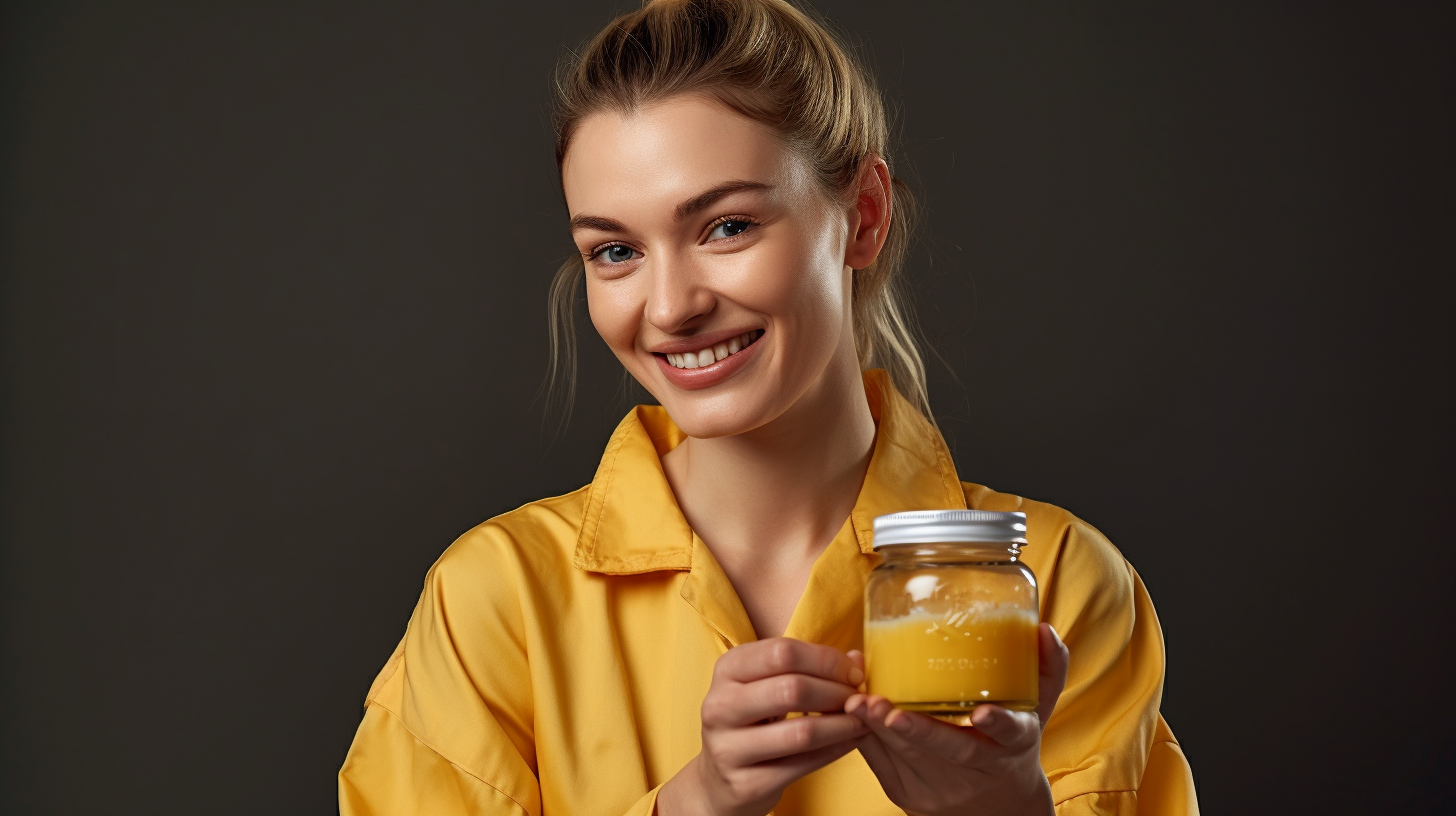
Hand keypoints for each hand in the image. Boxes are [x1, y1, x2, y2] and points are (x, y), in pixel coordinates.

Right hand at [657, 637, 869, 815]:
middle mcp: (720, 705)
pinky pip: (802, 765)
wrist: (720, 779)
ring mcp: (728, 747)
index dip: (826, 660)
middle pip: (792, 689)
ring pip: (801, 732)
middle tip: (859, 698)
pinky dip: (835, 751)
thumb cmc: (752, 721)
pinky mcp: (745, 783)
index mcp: (727, 669)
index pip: (783, 652)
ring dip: (842, 725)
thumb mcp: (768, 684)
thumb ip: (809, 667)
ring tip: (862, 721)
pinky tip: (851, 742)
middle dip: (837, 692)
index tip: (853, 672)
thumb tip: (856, 659)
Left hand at [844, 622, 1070, 815]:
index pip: (1010, 734)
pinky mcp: (910, 796)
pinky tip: (853, 714)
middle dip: (916, 730)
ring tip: (859, 703)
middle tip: (887, 707)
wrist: (998, 807)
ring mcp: (943, 789)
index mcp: (1014, 744)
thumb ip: (1047, 669)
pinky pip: (884, 766)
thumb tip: (1043, 628)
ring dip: (880, 730)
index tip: (981, 714)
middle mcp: (980, 770)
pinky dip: (867, 738)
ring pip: (909, 759)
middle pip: (948, 750)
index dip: (997, 723)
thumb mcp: (1036, 710)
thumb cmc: (1010, 743)